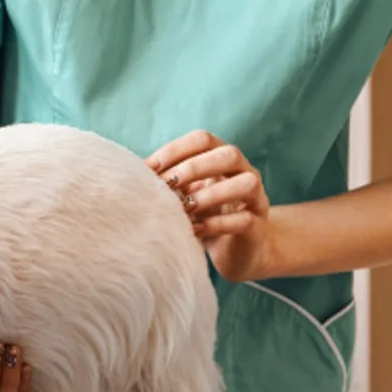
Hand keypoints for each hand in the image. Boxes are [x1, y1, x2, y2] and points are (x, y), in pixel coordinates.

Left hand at [146, 130, 279, 281]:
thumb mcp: (185, 195)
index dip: (176, 149)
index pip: (203, 140)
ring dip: (211, 194)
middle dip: (195, 167)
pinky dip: (217, 224)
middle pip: (229, 154)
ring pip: (246, 183)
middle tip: (169, 185)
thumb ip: (170, 182)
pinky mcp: (258, 227)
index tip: (150, 168)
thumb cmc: (204, 217)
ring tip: (185, 208)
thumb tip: (134, 173)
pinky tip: (195, 230)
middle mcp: (244, 172)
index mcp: (223, 159)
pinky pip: (244, 220)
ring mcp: (256, 199)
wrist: (235, 252)